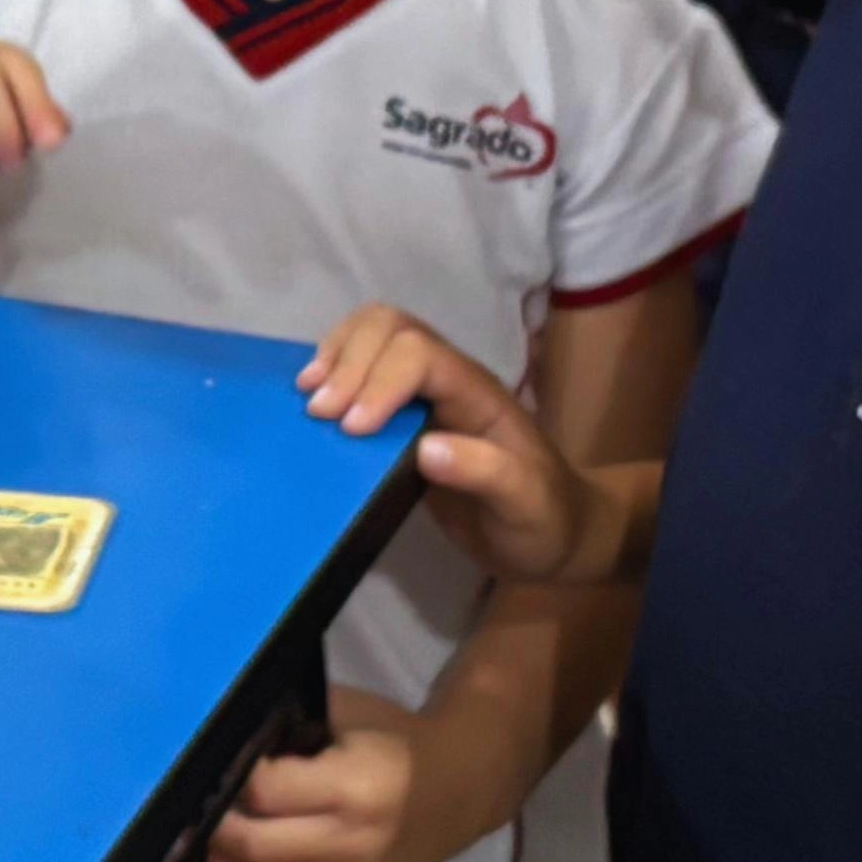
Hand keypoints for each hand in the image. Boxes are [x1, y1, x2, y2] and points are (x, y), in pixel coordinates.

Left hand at [211, 695, 445, 861]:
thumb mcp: (350, 712)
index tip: (219, 765)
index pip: (265, 791)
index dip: (232, 777)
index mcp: (353, 785)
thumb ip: (294, 722)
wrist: (462, 786)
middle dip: (213, 829)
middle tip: (199, 812)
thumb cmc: (396, 740)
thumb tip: (230, 737)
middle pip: (256, 846)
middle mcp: (354, 842)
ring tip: (211, 850)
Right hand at [300, 306, 631, 578]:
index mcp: (477, 394)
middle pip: (394, 327)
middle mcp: (448, 382)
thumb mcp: (525, 505)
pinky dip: (334, 372)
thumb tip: (426, 449)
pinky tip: (312, 400)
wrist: (555, 534)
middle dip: (349, 360)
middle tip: (318, 412)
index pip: (422, 356)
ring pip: (376, 336)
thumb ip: (486, 474)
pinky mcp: (405, 418)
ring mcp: (425, 396)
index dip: (380, 381)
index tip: (352, 429)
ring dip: (337, 355)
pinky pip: (366, 371)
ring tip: (307, 395)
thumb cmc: (543, 519)